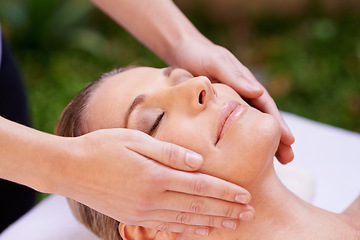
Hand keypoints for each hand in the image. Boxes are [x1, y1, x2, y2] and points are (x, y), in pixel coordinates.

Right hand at [65, 128, 253, 234]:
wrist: (70, 168)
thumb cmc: (102, 146)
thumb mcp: (134, 139)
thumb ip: (168, 151)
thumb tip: (199, 161)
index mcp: (154, 175)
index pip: (199, 185)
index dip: (224, 191)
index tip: (245, 195)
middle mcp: (151, 198)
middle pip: (197, 205)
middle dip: (226, 210)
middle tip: (249, 213)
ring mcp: (142, 211)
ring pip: (186, 219)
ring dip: (212, 222)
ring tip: (234, 224)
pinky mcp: (133, 217)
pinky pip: (167, 227)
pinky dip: (188, 230)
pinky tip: (202, 230)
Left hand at [173, 40, 294, 163]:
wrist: (181, 52)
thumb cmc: (200, 55)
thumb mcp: (217, 63)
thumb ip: (234, 76)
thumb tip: (258, 91)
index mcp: (246, 84)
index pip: (266, 107)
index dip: (279, 124)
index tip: (290, 142)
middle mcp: (241, 95)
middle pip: (262, 120)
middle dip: (276, 139)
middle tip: (288, 160)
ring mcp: (229, 104)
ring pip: (247, 126)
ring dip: (259, 142)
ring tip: (270, 164)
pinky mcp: (215, 110)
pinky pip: (229, 127)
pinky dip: (238, 139)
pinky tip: (239, 153)